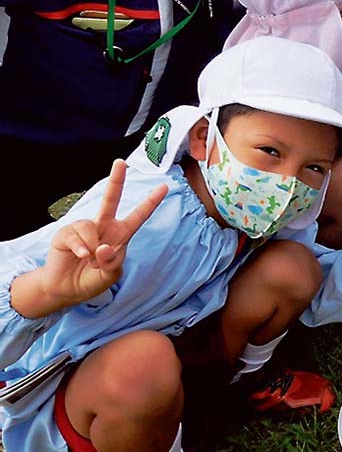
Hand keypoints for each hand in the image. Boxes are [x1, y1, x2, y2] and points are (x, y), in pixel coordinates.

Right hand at [12, 160, 167, 317]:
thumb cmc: (92, 279)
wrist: (67, 289)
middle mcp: (104, 226)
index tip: (164, 186)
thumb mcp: (110, 275)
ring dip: (92, 249)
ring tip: (89, 261)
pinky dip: (80, 249)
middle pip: (111, 199)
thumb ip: (111, 263)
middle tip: (120, 162)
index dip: (151, 202)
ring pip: (91, 226)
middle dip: (116, 180)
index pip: (139, 216)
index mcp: (121, 234)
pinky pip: (76, 235)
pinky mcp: (66, 233)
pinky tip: (80, 257)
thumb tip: (103, 247)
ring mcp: (84, 228)